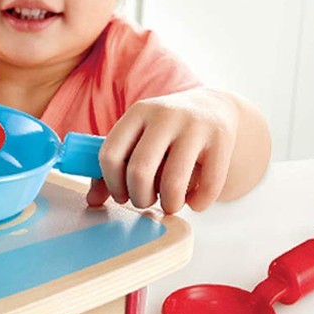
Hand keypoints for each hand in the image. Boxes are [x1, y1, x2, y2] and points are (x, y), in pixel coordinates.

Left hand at [87, 90, 238, 214]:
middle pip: (139, 170)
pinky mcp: (221, 139)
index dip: (112, 184)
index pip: (110, 154)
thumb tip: (92, 201)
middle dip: (139, 197)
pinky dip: (199, 203)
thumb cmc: (166, 133)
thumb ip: (114, 166)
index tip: (122, 195)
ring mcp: (195, 126)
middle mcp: (164, 115)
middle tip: (146, 202)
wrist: (214, 107)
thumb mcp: (139, 138)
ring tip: (170, 205)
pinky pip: (208, 184)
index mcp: (137, 112)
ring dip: (169, 205)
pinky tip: (195, 202)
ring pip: (172, 182)